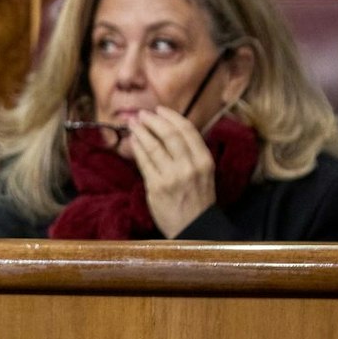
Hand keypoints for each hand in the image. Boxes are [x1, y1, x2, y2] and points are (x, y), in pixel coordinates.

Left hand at [127, 108, 217, 238]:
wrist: (193, 228)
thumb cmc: (197, 200)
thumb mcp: (203, 173)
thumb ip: (190, 153)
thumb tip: (168, 130)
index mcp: (204, 160)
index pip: (187, 130)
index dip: (171, 116)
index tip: (160, 110)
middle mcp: (190, 166)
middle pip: (169, 134)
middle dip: (153, 120)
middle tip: (142, 114)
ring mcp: (172, 176)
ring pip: (154, 146)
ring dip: (141, 131)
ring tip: (133, 123)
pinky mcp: (157, 187)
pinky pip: (144, 162)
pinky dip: (137, 149)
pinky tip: (133, 141)